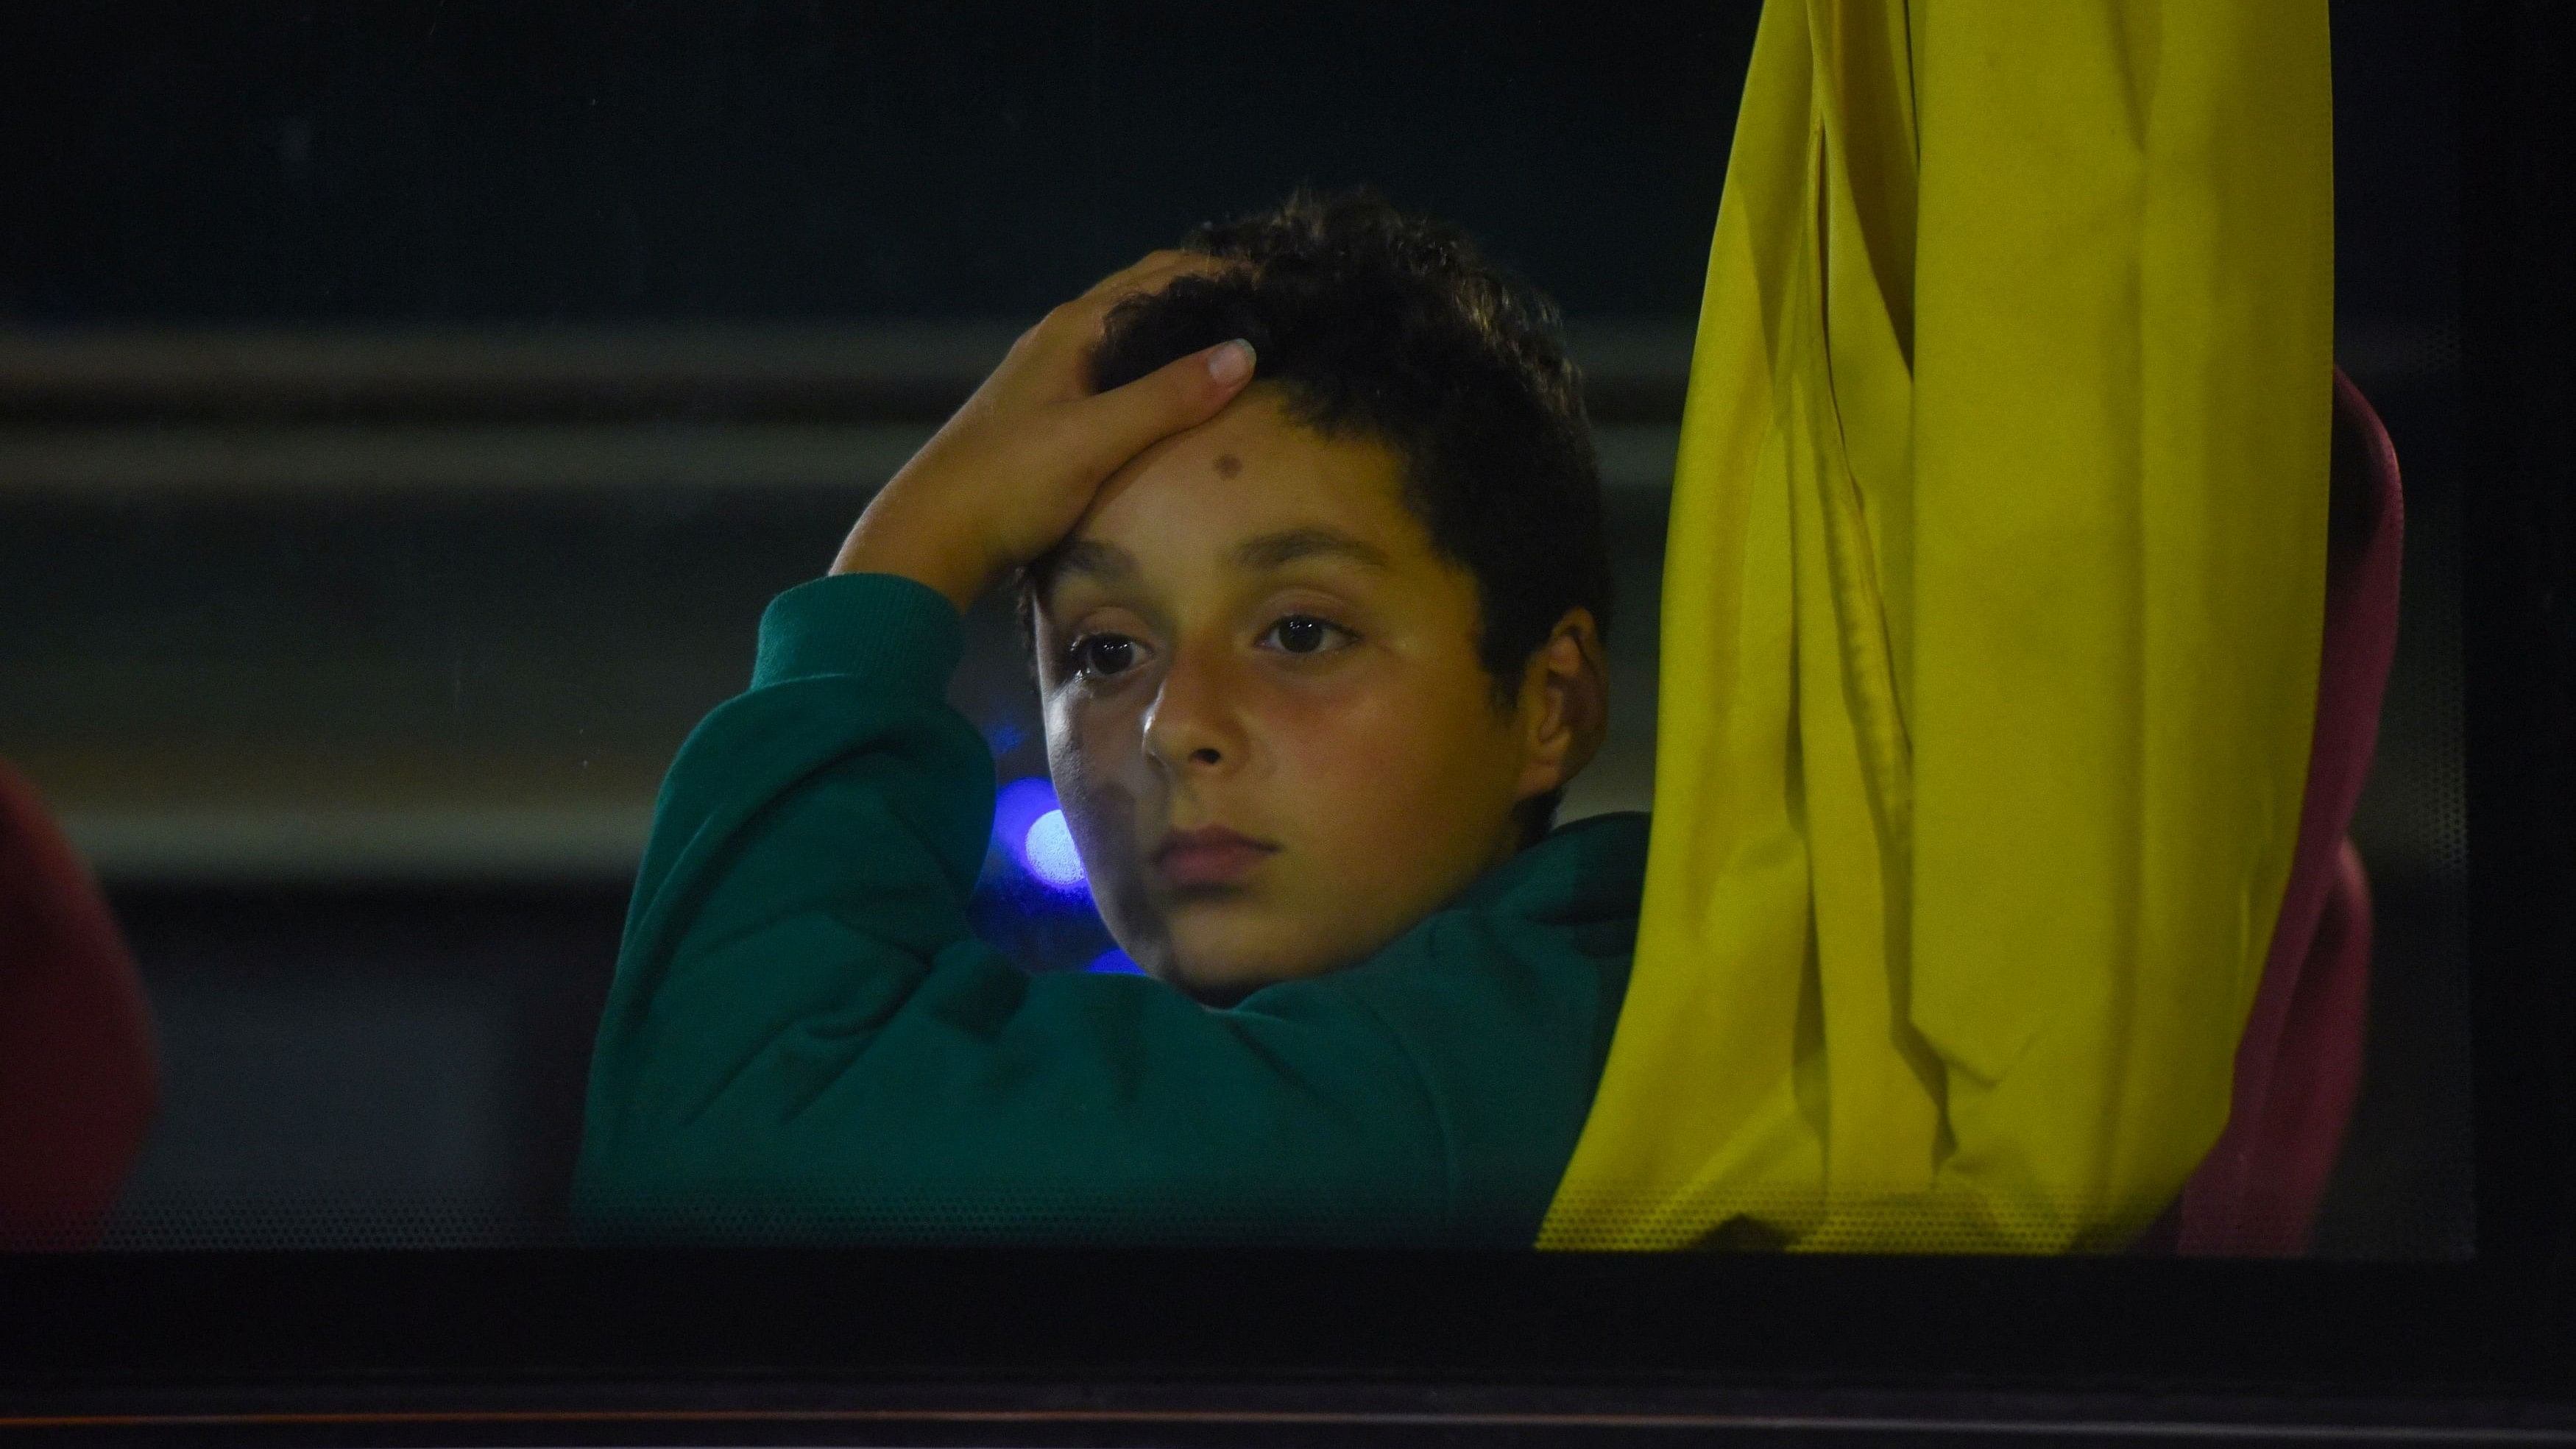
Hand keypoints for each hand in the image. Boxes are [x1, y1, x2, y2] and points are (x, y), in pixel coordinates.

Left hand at [830, 250, 1256, 611]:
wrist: (930, 538)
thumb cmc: (1005, 484)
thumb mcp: (1093, 440)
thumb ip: (1167, 398)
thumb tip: (1243, 353)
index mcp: (1073, 330)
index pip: (1162, 274)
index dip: (1222, 270)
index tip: (1280, 280)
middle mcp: (1061, 341)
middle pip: (1148, 296)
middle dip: (1209, 292)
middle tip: (1273, 306)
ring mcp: (1053, 378)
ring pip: (1132, 335)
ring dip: (1184, 331)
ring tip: (1242, 344)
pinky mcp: (1050, 417)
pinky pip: (1120, 374)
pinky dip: (1160, 370)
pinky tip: (1182, 399)